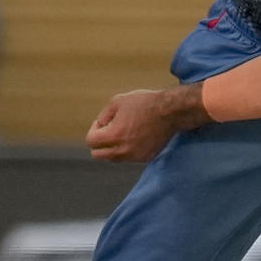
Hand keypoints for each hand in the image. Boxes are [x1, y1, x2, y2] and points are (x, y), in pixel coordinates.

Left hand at [86, 87, 207, 162]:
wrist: (170, 112)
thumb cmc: (144, 104)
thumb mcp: (118, 101)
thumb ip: (103, 116)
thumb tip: (100, 125)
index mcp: (113, 136)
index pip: (90, 141)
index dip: (94, 129)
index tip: (103, 123)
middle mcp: (122, 150)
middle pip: (98, 155)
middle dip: (100, 142)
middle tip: (109, 130)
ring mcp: (134, 156)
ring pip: (113, 158)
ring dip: (113, 148)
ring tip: (124, 132)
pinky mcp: (145, 158)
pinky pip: (129, 158)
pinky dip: (127, 150)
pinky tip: (136, 136)